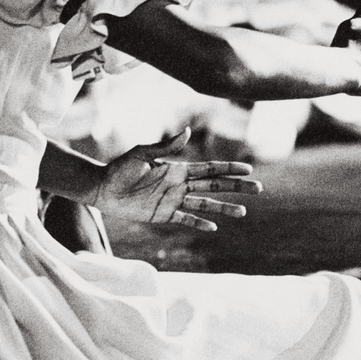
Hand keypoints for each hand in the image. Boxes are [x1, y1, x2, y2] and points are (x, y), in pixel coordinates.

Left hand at [91, 128, 259, 231]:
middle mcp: (180, 185)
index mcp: (177, 168)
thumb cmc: (119, 169)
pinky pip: (186, 219)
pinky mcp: (163, 215)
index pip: (210, 169)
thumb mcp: (141, 154)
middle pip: (215, 187)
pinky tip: (214, 227)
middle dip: (236, 187)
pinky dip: (200, 222)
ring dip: (224, 208)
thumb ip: (165, 146)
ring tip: (243, 212)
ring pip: (205, 205)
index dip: (229, 169)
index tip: (248, 169)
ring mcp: (173, 201)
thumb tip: (188, 132)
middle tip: (258, 188)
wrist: (102, 188)